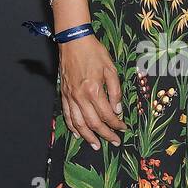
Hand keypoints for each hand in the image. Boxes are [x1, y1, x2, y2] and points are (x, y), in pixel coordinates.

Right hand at [58, 34, 128, 149]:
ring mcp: (70, 96)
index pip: (107, 114)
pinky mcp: (64, 94)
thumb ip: (115, 91)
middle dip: (105, 135)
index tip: (123, 128)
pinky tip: (78, 134)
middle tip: (115, 141)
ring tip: (96, 145)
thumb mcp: (111, 69)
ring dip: (88, 137)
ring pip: (78, 123)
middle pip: (93, 123)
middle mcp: (80, 96)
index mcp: (94, 90)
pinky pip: (67, 115)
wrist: (73, 41)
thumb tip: (117, 110)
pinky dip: (72, 127)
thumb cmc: (94, 52)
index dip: (116, 124)